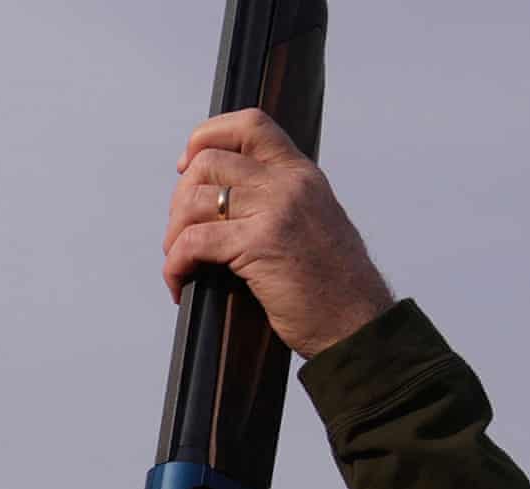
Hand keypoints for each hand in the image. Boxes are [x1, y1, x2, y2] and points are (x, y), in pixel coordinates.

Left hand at [164, 110, 394, 359]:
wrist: (356, 322)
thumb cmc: (331, 286)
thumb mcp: (311, 224)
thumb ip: (276, 202)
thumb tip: (222, 200)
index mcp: (301, 174)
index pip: (250, 124)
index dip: (207, 136)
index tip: (187, 167)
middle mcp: (289, 183)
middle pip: (209, 163)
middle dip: (179, 199)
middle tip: (180, 235)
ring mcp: (276, 210)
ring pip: (194, 200)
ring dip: (173, 235)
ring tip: (181, 263)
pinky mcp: (260, 245)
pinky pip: (193, 242)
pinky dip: (175, 265)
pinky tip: (180, 284)